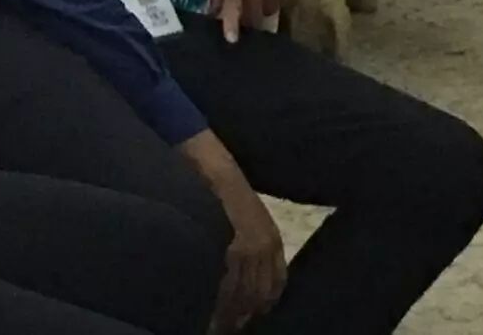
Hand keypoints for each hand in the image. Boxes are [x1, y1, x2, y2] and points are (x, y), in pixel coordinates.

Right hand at [179, 131, 285, 332]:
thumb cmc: (224, 190)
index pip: (274, 287)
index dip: (260, 307)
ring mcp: (252, 245)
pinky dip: (219, 299)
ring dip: (229, 312)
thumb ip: (250, 247)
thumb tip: (242, 281)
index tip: (245, 319)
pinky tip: (208, 308)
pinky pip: (229, 282)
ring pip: (243, 293)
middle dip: (243, 314)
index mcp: (274, 241)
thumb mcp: (248, 218)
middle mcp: (268, 246)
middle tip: (226, 326)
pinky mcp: (235, 244)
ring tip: (215, 324)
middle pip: (258, 294)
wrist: (212, 164)